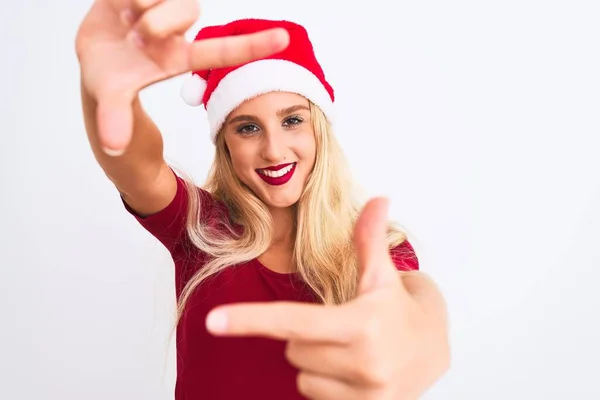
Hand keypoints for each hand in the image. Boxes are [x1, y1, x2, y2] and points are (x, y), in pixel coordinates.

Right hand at [75, 0, 288, 153]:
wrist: (91, 61)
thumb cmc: (111, 82)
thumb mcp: (112, 100)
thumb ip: (115, 119)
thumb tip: (112, 146)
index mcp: (177, 57)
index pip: (221, 51)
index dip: (252, 46)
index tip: (284, 39)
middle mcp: (173, 29)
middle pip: (189, 10)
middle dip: (162, 20)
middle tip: (140, 36)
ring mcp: (155, 6)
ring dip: (143, 2)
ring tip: (126, 21)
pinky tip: (119, 7)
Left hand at [205, 198, 450, 399]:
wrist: (435, 355)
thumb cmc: (400, 310)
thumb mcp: (383, 277)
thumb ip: (370, 240)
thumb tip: (377, 198)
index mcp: (362, 324)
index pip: (294, 322)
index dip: (250, 319)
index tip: (212, 321)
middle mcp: (363, 363)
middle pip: (293, 348)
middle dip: (306, 335)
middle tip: (339, 326)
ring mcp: (364, 393)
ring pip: (301, 374)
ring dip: (315, 360)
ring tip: (349, 350)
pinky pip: (313, 395)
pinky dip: (324, 382)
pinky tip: (351, 372)